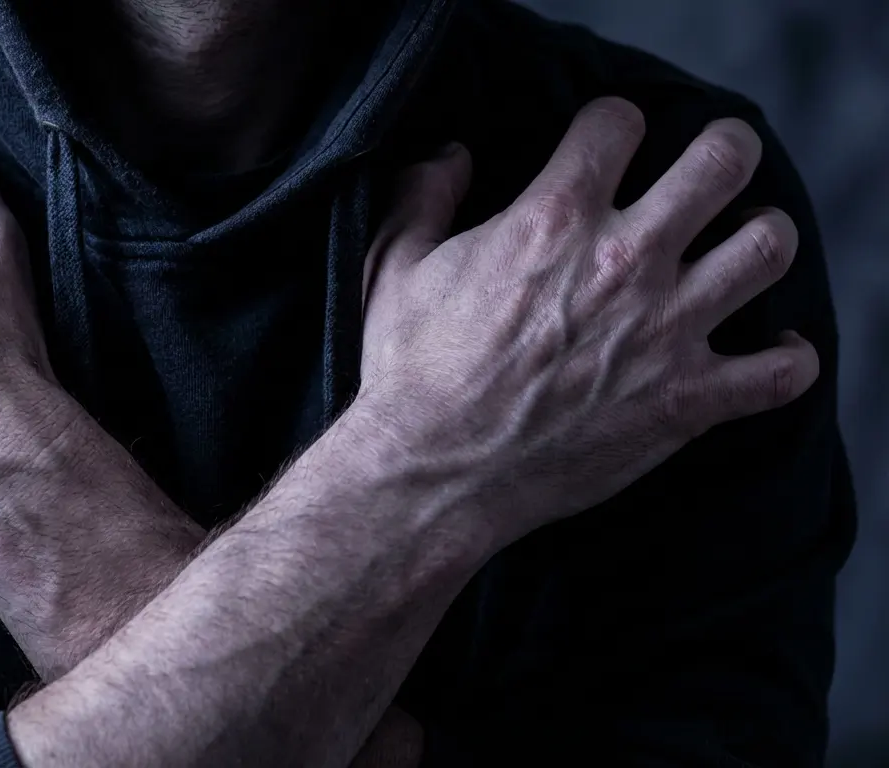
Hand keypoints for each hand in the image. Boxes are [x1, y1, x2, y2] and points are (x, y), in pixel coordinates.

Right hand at [359, 97, 817, 546]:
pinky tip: (766, 352)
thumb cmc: (409, 373)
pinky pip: (782, 371)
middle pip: (724, 160)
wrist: (433, 476)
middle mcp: (623, 262)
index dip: (613, 126)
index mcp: (552, 220)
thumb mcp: (394, 268)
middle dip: (722, 153)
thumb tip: (451, 157)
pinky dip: (786, 359)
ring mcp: (665, 331)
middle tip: (707, 172)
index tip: (606, 147)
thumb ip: (421, 198)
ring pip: (768, 248)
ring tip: (737, 250)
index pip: (622, 122)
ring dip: (759, 241)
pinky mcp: (686, 400)